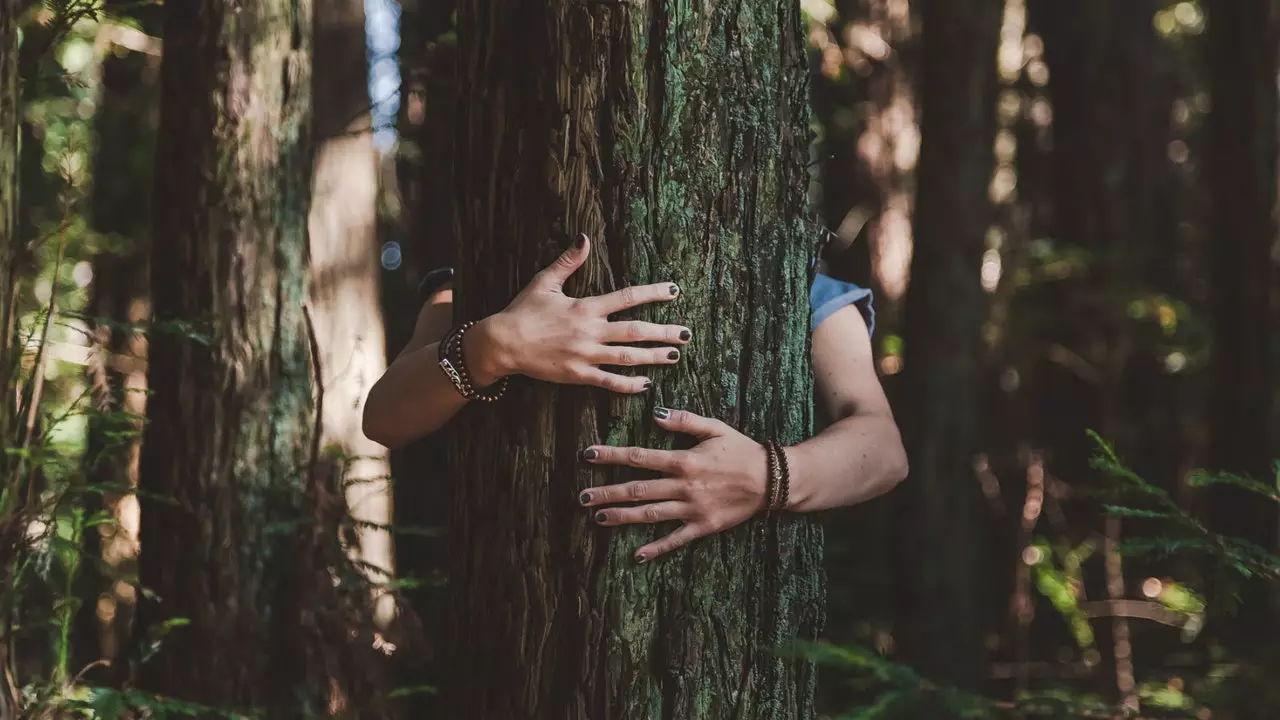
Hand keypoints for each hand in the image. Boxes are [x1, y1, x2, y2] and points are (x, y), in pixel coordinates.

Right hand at [468, 234, 690, 392]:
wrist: (502, 343)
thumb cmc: (523, 311)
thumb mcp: (545, 281)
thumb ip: (569, 261)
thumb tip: (584, 237)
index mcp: (585, 307)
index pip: (626, 298)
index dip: (652, 293)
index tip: (674, 291)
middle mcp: (590, 332)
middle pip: (635, 331)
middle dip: (663, 332)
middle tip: (686, 334)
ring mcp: (585, 356)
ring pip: (627, 358)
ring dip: (653, 357)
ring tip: (674, 356)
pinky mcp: (577, 375)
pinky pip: (608, 381)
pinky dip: (628, 384)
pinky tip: (645, 384)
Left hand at [578, 407, 769, 562]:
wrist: (772, 480)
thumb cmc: (741, 451)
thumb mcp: (715, 428)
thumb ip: (685, 421)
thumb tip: (655, 414)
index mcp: (684, 460)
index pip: (640, 457)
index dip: (612, 455)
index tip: (588, 455)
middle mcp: (683, 486)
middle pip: (638, 490)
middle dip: (607, 492)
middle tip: (582, 497)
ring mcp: (692, 509)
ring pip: (650, 515)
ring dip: (622, 517)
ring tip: (598, 518)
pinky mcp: (703, 526)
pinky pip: (676, 539)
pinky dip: (656, 548)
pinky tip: (637, 555)